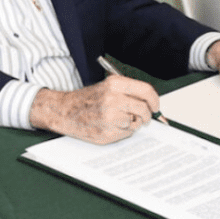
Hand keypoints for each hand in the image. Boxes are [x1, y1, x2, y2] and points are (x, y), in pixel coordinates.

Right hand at [30, 75, 159, 143]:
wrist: (64, 111)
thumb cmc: (85, 100)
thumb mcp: (106, 87)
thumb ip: (129, 93)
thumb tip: (153, 106)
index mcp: (114, 84)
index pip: (146, 91)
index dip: (155, 101)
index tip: (155, 107)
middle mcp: (113, 99)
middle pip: (144, 110)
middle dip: (145, 116)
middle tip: (141, 118)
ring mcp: (110, 116)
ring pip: (136, 123)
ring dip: (131, 124)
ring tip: (116, 120)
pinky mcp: (107, 132)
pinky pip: (126, 133)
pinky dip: (122, 132)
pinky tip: (109, 126)